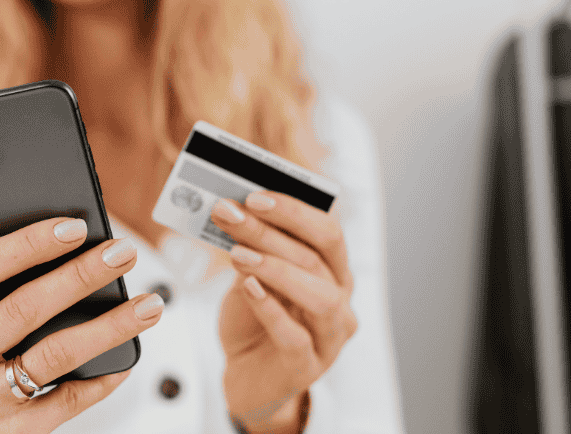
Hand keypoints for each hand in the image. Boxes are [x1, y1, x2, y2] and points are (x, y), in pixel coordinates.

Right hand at [0, 217, 164, 433]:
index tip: (75, 225)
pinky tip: (127, 360)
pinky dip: (102, 378)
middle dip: (82, 275)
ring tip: (148, 305)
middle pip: (25, 308)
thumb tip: (66, 251)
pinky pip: (68, 401)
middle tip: (123, 252)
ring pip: (54, 354)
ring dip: (109, 326)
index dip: (28, 244)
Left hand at [212, 192, 356, 433]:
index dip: (293, 210)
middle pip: (317, 257)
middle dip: (271, 231)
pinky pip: (295, 337)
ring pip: (319, 296)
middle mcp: (340, 300)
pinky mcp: (307, 368)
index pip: (327, 231)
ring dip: (276, 268)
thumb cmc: (253, 318)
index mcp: (333, 271)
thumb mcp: (250, 275)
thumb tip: (231, 210)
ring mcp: (329, 337)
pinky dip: (270, 308)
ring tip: (237, 254)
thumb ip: (250, 248)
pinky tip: (248, 287)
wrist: (246, 375)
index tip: (252, 195)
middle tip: (230, 214)